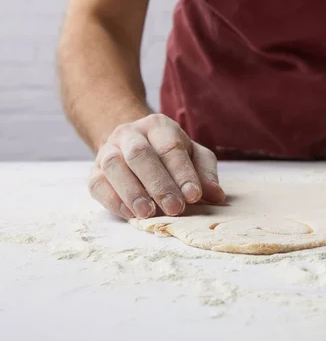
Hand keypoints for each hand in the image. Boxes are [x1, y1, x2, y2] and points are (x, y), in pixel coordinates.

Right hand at [89, 114, 224, 218]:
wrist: (132, 146)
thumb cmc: (170, 155)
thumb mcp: (194, 157)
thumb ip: (205, 173)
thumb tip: (216, 195)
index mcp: (158, 126)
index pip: (170, 148)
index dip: (183, 173)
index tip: (194, 196)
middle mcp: (130, 134)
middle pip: (141, 155)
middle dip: (159, 184)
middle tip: (175, 208)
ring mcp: (108, 151)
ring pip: (114, 166)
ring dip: (132, 192)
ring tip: (148, 213)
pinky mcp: (94, 172)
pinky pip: (97, 184)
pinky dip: (113, 200)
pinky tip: (130, 214)